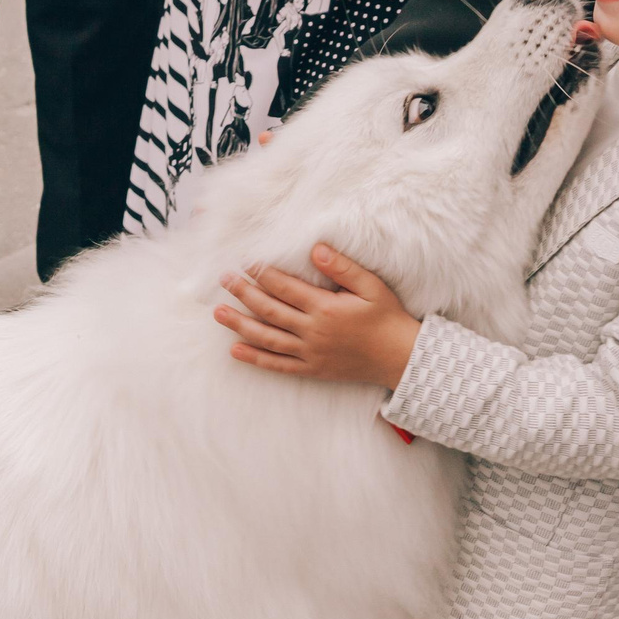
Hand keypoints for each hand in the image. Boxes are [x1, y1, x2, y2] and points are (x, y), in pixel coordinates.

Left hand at [214, 245, 420, 388]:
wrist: (399, 357)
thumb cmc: (387, 318)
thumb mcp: (371, 286)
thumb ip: (342, 267)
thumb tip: (315, 249)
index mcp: (325, 308)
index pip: (285, 287)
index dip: (262, 273)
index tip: (245, 262)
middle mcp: (313, 331)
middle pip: (269, 310)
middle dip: (244, 293)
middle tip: (224, 280)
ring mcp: (310, 353)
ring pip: (267, 338)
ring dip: (240, 324)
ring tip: (218, 313)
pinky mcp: (312, 369)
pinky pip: (278, 365)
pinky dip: (255, 358)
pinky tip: (235, 350)